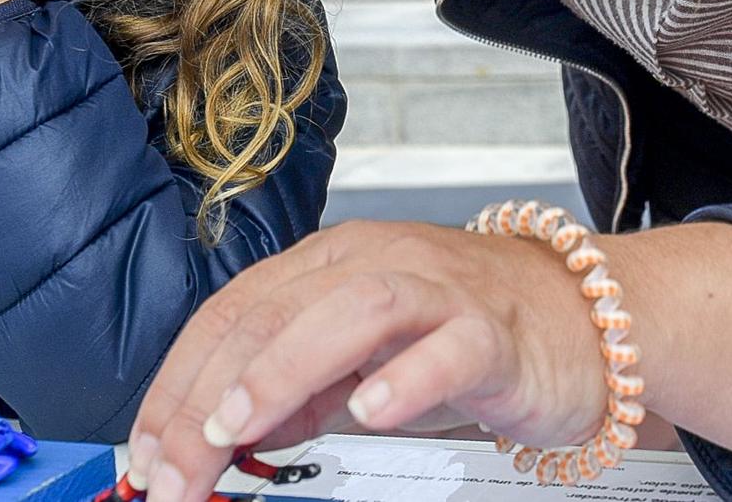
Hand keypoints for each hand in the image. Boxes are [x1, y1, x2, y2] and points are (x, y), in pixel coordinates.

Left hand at [126, 219, 605, 501]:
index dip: (178, 384)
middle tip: (175, 468)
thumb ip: (294, 391)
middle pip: (277, 312)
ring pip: (353, 308)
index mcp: (333, 265)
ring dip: (284, 368)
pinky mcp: (494, 330)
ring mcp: (440, 290)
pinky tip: (370, 412)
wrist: (585, 318)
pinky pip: (450, 345)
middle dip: (210, 396)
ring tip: (239, 426)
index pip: (233, 313)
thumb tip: (212, 438)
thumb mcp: (361, 365)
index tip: (146, 455)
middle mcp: (379, 262)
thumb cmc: (470, 334)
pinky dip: (406, 378)